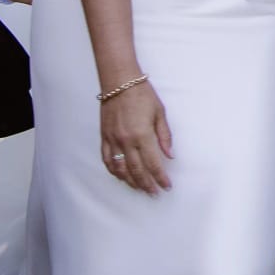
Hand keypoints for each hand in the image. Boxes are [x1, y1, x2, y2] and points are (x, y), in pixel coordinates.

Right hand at [98, 79, 173, 193]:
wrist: (119, 81)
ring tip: (139, 188)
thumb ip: (164, 136)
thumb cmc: (142, 94)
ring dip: (130, 181)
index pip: (153, 163)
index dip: (160, 178)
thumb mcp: (159, 113)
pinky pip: (107, 159)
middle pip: (137, 171)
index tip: (166, 186)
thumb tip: (170, 156)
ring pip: (120, 169)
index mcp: (142, 135)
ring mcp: (113, 140)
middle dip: (147, 184)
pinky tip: (121, 176)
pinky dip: (114, 171)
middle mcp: (126, 141)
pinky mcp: (104, 137)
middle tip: (154, 193)